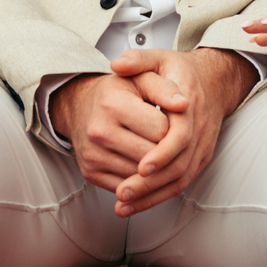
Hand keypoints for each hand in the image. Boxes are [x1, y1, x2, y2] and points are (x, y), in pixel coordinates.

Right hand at [50, 70, 182, 198]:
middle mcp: (99, 131)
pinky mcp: (91, 174)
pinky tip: (140, 163)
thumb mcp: (142, 79)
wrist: (81, 107)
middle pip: (152, 156)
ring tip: (154, 148)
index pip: (161, 129)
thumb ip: (165, 88)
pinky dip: (139, 180)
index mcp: (113, 104)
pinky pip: (128, 188)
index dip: (172, 126)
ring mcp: (93, 155)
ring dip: (154, 168)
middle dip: (165, 149)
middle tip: (165, 138)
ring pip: (141, 176)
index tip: (169, 120)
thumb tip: (184, 104)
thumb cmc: (120, 91)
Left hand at [105, 47, 256, 216]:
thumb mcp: (159, 58)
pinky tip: (136, 204)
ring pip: (181, 178)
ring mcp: (202, 146)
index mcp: (190, 103)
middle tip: (124, 192)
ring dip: (153, 194)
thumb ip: (138, 59)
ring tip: (124, 204)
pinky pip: (181, 182)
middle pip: (180, 164)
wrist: (213, 80)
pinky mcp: (199, 158)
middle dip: (152, 182)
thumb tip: (116, 64)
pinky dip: (159, 195)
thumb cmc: (180, 71)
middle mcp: (200, 128)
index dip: (162, 153)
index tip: (140, 167)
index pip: (180, 135)